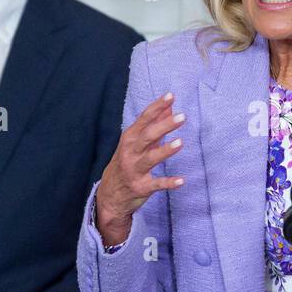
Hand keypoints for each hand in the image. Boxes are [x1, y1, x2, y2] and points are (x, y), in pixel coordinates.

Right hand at [94, 92, 184, 246]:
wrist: (109, 195)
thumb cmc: (126, 162)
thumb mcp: (135, 143)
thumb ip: (153, 125)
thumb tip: (169, 108)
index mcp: (129, 139)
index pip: (144, 119)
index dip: (157, 107)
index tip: (171, 96)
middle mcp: (130, 153)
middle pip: (147, 136)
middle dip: (164, 126)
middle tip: (182, 116)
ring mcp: (134, 170)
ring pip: (150, 159)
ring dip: (165, 150)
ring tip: (180, 142)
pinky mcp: (140, 187)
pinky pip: (156, 184)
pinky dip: (168, 183)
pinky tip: (181, 181)